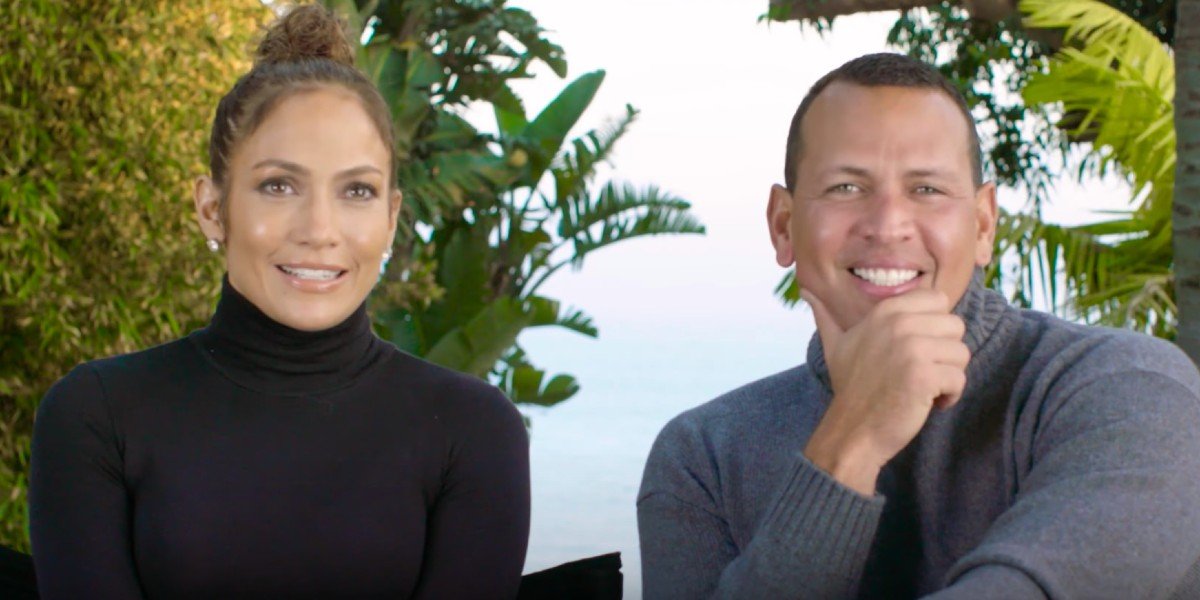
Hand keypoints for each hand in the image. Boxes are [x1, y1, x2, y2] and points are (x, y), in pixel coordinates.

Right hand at [801, 289, 968, 495]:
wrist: (852, 431)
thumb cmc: (850, 389)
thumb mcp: (835, 345)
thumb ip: (825, 315)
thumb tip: (805, 291)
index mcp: (885, 311)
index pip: (938, 299)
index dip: (934, 327)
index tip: (916, 350)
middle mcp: (898, 323)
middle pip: (955, 325)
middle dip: (945, 353)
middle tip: (922, 373)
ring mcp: (911, 348)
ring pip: (961, 353)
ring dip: (949, 376)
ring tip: (925, 389)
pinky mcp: (924, 375)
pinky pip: (959, 378)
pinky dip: (949, 396)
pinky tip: (928, 404)